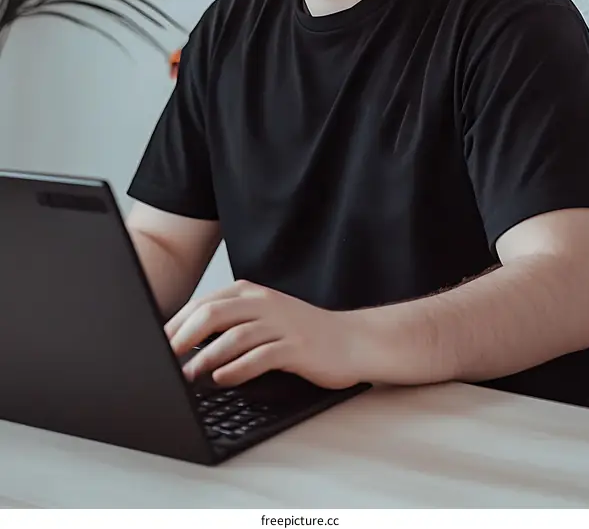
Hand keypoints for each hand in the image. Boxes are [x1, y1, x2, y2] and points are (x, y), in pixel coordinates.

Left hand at [164, 279, 372, 388]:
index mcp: (250, 292)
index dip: (176, 324)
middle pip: (213, 313)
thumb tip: (185, 342)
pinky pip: (260, 356)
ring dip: (205, 357)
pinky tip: (222, 379)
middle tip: (162, 358)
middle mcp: (263, 303)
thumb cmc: (300, 334)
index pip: (204, 303)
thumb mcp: (263, 319)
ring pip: (234, 335)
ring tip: (186, 375)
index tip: (155, 344)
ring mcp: (281, 323)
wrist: (351, 340)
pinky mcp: (296, 347)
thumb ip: (230, 323)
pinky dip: (237, 368)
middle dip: (182, 337)